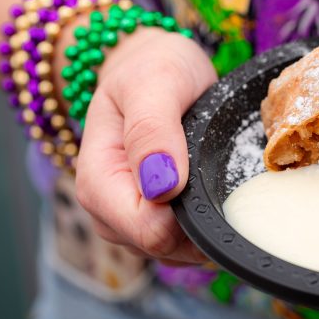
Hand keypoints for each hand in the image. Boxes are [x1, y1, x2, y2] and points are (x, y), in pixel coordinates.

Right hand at [74, 28, 216, 264]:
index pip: (146, 230)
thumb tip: (162, 186)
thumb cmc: (151, 69)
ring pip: (178, 252)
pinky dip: (210, 224)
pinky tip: (219, 192)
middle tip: (218, 166)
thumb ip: (152, 130)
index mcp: (98, 182)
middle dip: (200, 220)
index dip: (186, 212)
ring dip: (208, 224)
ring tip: (218, 173)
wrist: (151, 65)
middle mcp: (108, 211)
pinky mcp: (155, 222)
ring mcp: (130, 221)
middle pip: (163, 247)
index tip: (207, 171)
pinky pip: (188, 245)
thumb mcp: (153, 82)